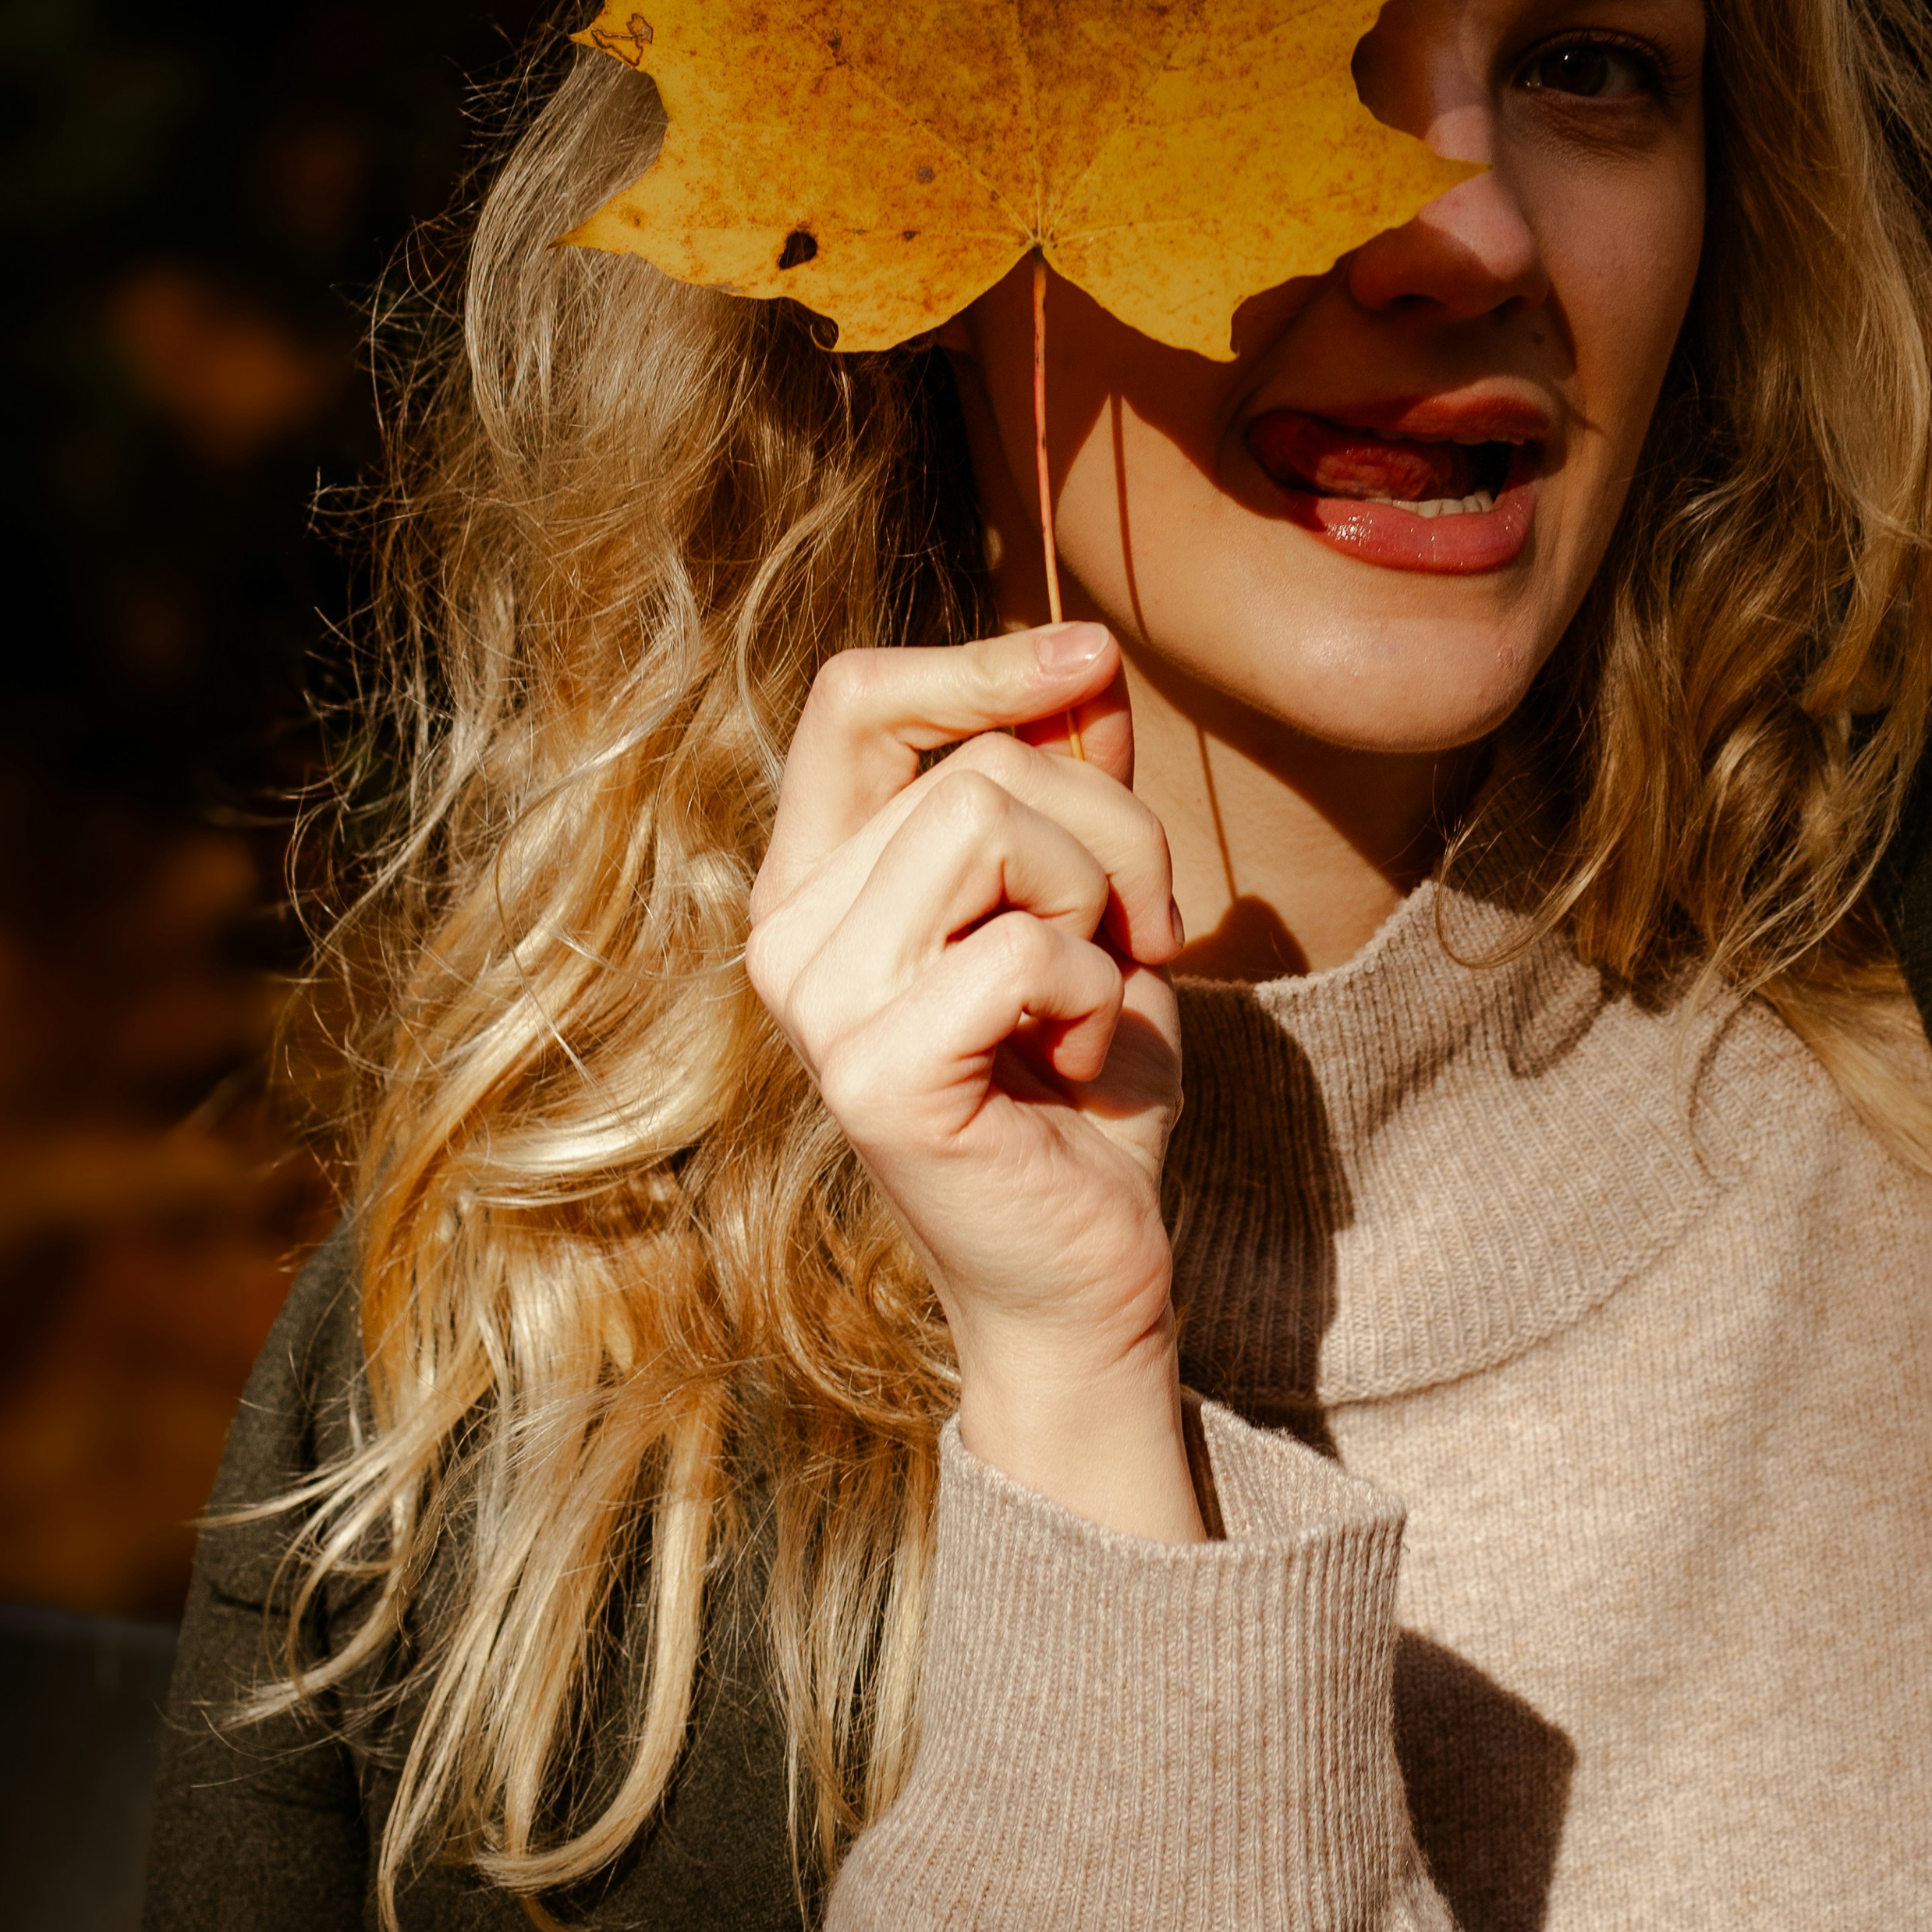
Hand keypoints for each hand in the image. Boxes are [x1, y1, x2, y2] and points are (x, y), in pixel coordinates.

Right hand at [745, 624, 1202, 1539]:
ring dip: (1103, 903)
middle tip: (1142, 934)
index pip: (853, 701)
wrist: (1090, 1272)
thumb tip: (1085, 666)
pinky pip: (1024, 946)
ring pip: (994, 825)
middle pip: (975, 767)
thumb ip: (1070, 787)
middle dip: (1110, 828)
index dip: (978, 663)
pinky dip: (1096, 994)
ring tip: (1099, 998)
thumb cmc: (1084, 1088)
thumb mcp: (1092, 906)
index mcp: (819, 883)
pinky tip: (1078, 1064)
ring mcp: (820, 1006)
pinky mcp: (876, 1072)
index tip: (1092, 659)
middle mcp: (789, 935)